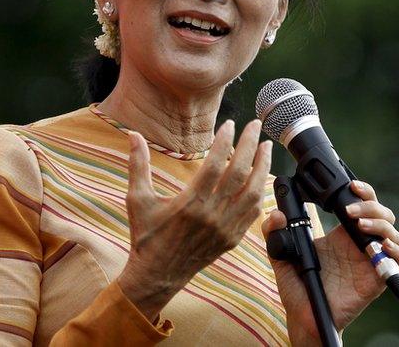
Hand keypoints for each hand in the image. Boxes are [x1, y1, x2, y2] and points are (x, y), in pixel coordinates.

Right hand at [117, 119, 272, 319]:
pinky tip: (262, 176)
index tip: (231, 124)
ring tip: (266, 147)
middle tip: (255, 124)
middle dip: (250, 145)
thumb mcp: (138, 199)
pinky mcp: (232, 239)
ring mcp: (225, 228)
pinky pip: (253, 212)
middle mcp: (211, 215)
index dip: (225, 141)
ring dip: (262, 167)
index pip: (214, 164)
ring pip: (252, 192)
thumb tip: (132, 134)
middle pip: (238, 173)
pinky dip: (260, 192)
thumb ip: (138, 165)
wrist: (157, 275)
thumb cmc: (146, 235)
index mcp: (189, 203)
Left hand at [262, 180, 398, 344]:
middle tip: (350, 211)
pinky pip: (398, 262)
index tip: (350, 185)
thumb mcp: (282, 255)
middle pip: (381, 213)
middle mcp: (359, 244)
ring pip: (392, 233)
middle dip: (370, 205)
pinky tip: (381, 246)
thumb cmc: (297, 287)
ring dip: (380, 224)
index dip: (362, 191)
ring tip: (360, 224)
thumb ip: (275, 233)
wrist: (304, 317)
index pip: (361, 204)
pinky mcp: (377, 279)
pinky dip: (395, 251)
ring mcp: (371, 260)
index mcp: (341, 234)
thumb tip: (275, 215)